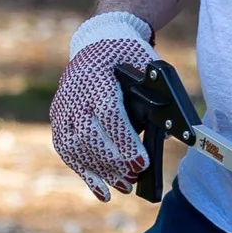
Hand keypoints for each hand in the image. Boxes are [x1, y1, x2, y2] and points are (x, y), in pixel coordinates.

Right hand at [51, 13, 152, 200]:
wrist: (97, 42)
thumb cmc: (126, 54)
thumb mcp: (146, 65)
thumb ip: (157, 94)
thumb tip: (173, 131)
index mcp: (98, 79)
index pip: (109, 115)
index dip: (124, 142)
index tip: (140, 163)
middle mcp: (76, 95)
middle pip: (90, 136)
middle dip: (113, 163)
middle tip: (134, 178)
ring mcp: (64, 108)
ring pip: (76, 148)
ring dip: (100, 172)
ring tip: (124, 186)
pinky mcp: (59, 119)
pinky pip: (67, 151)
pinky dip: (84, 173)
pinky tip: (102, 191)